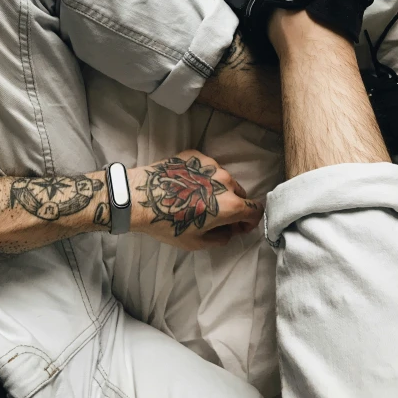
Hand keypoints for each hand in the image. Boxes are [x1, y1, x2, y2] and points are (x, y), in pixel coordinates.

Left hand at [128, 150, 263, 250]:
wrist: (141, 197)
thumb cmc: (167, 223)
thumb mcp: (196, 242)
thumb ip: (220, 238)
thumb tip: (229, 231)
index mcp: (229, 204)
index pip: (255, 209)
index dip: (250, 221)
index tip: (237, 227)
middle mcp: (225, 181)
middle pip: (240, 193)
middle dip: (233, 206)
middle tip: (215, 216)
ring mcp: (211, 164)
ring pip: (223, 179)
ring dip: (217, 190)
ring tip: (197, 198)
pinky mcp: (196, 155)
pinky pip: (207, 168)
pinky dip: (203, 177)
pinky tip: (187, 185)